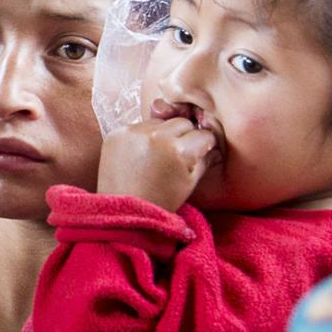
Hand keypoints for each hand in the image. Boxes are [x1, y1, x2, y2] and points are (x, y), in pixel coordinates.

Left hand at [96, 106, 217, 210]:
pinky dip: (143, 136)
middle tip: (178, 154)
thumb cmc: (160, 200)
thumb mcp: (190, 183)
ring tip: (158, 155)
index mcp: (178, 149)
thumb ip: (205, 160)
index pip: (203, 134)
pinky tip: (141, 154)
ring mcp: (134, 132)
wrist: (122, 209)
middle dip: (185, 136)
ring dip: (163, 134)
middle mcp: (156, 136)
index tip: (202, 150)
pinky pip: (139, 126)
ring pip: (160, 122)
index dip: (205, 144)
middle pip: (182, 123)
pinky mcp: (117, 133)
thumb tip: (214, 147)